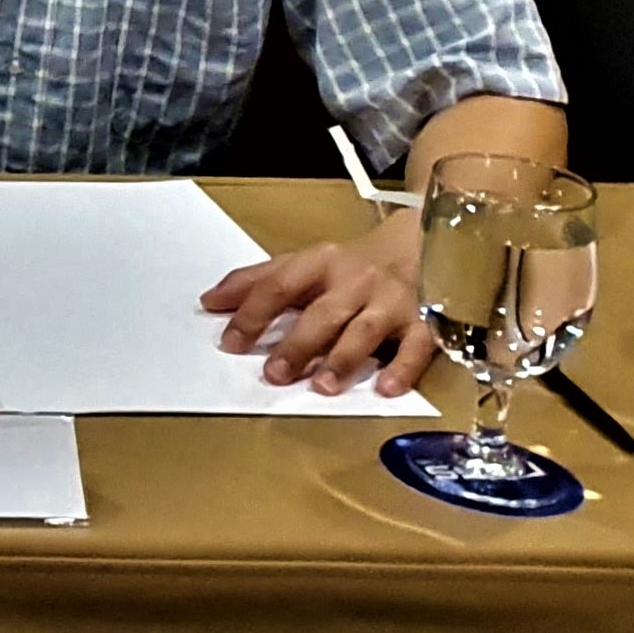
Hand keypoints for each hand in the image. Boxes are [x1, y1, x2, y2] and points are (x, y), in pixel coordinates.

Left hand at [201, 216, 431, 396]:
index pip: (280, 287)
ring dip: (342, 359)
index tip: (229, 343)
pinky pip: (417, 346)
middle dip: (297, 344)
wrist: (419, 244)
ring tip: (322, 386)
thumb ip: (257, 282)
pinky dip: (403, 367)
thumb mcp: (303, 263)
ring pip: (364, 331)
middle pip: (322, 313)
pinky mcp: (424, 322)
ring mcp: (391, 301)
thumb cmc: (349, 263)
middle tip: (274, 374)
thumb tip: (209, 302)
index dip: (253, 314)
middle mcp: (355, 281)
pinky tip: (387, 388)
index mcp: (320, 263)